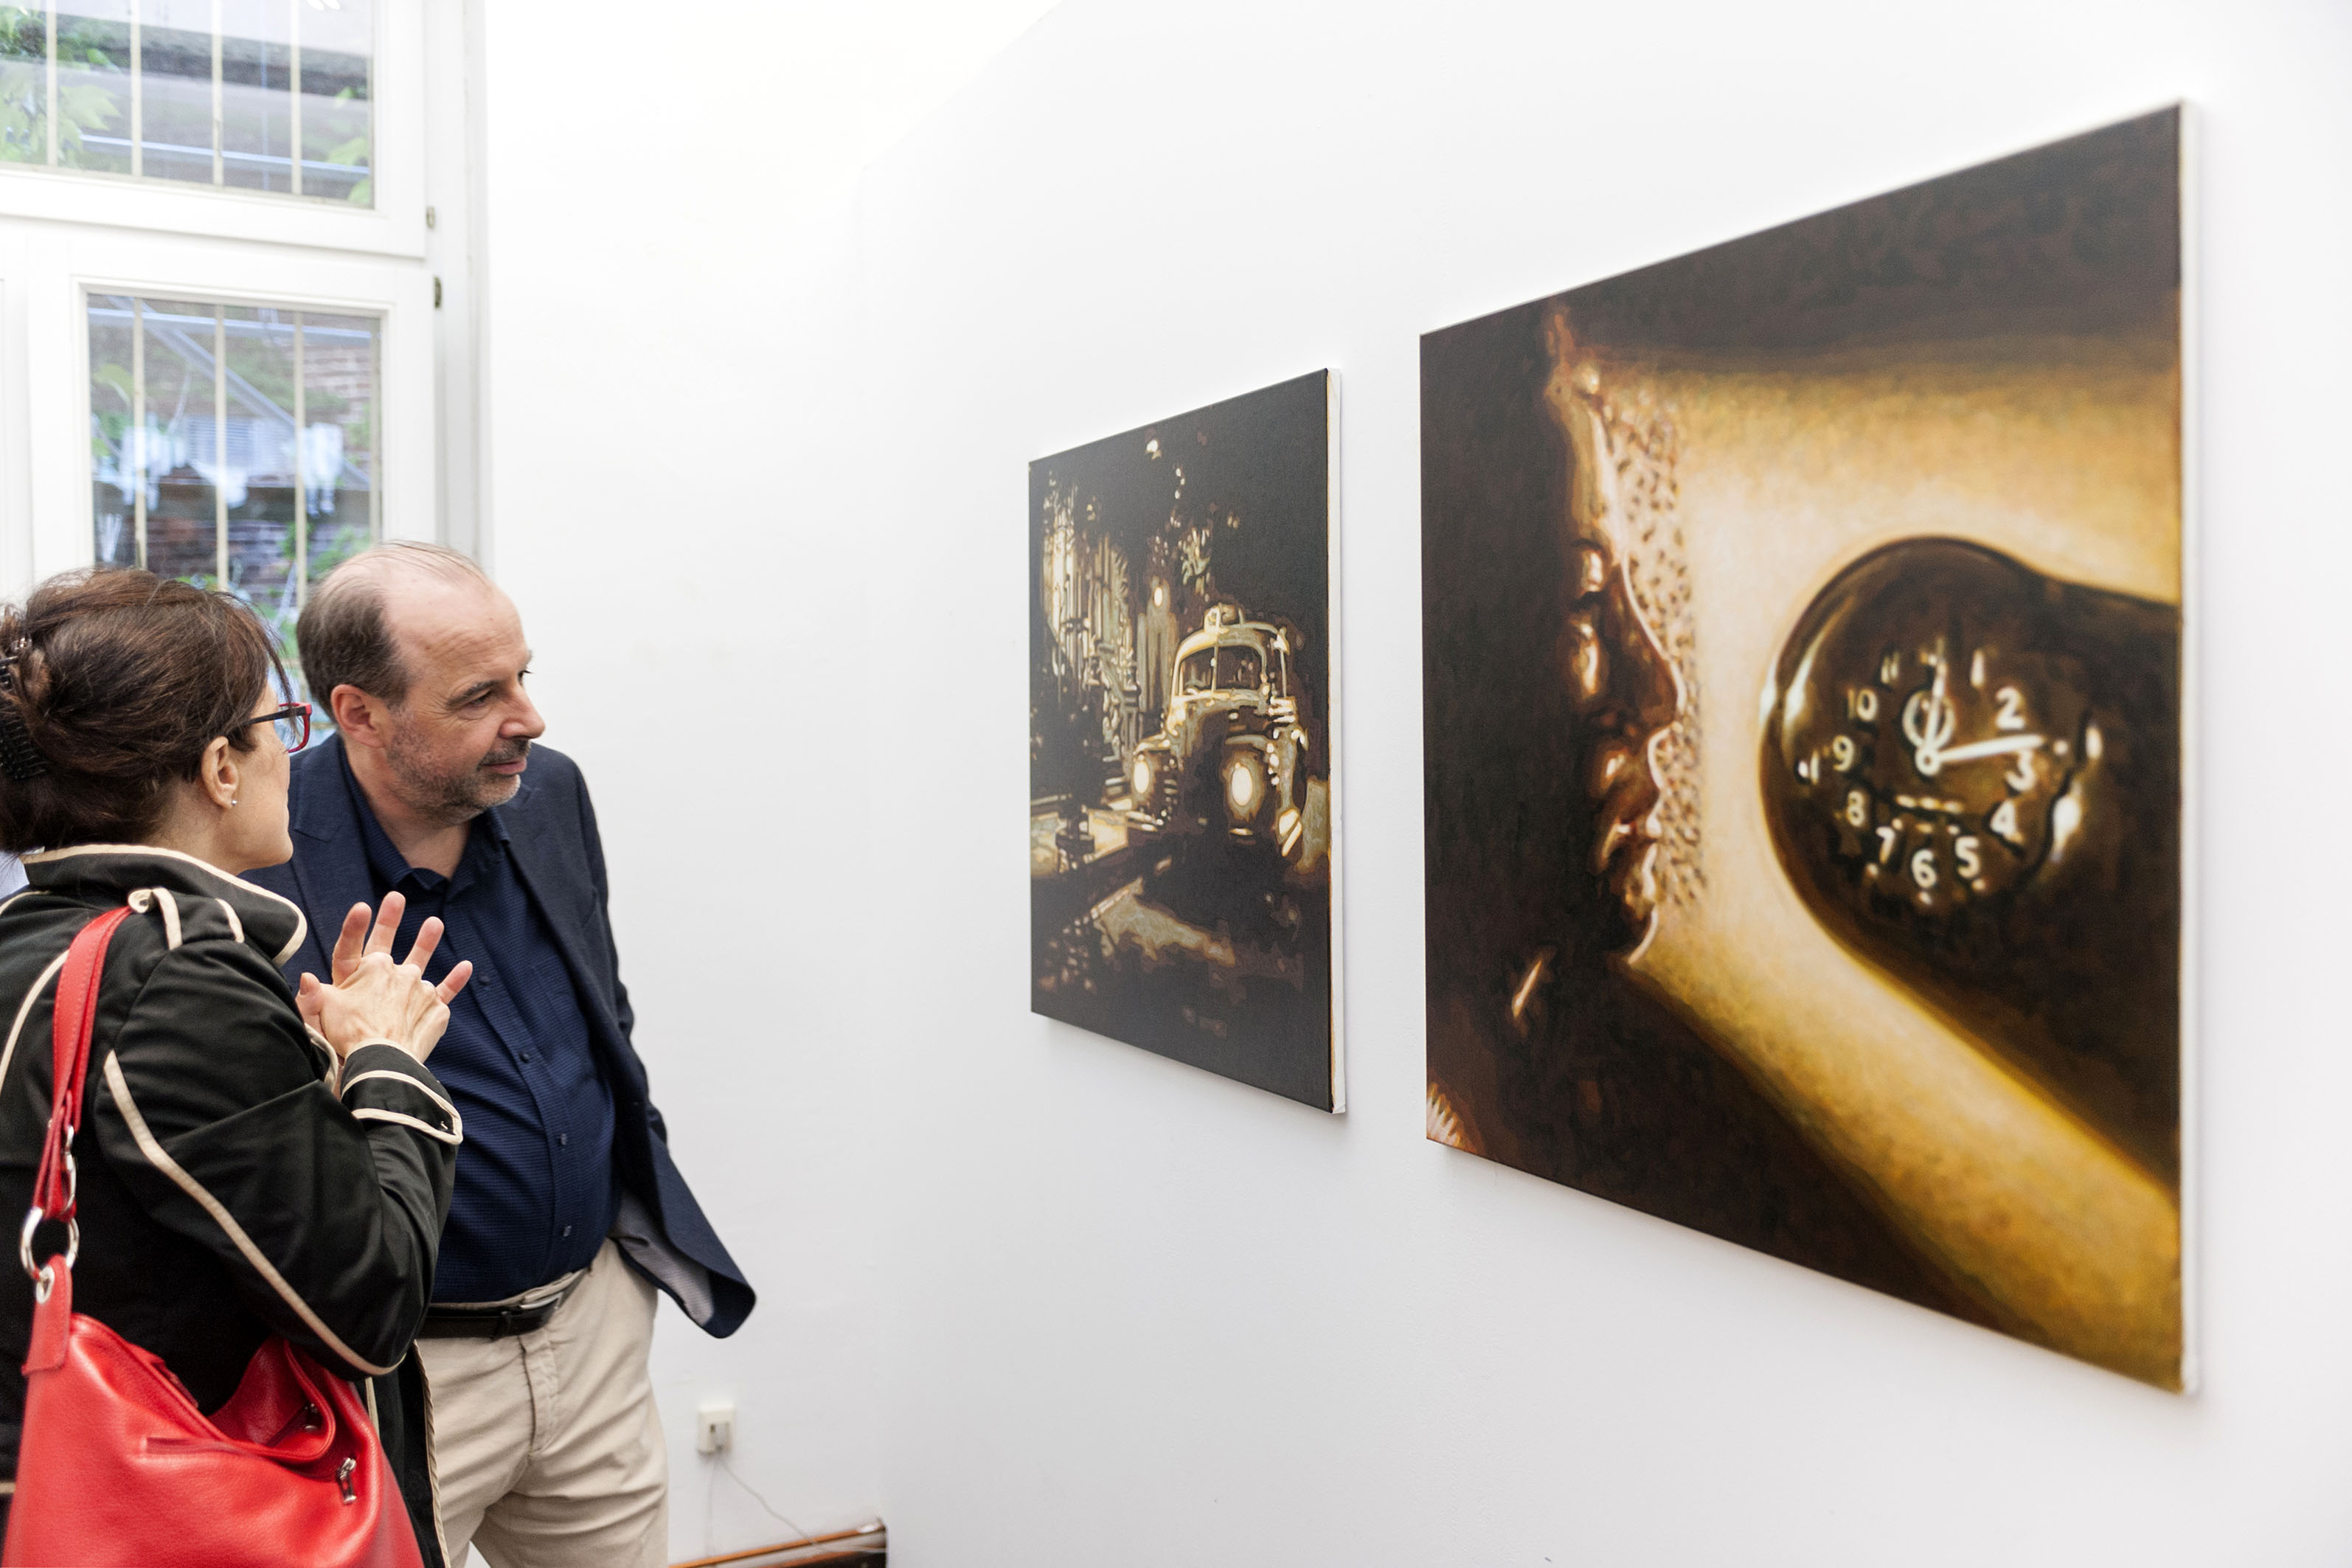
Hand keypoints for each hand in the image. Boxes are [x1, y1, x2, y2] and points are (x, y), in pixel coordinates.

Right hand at [296, 894, 472, 1062]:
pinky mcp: (435, 1008)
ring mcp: (419, 989)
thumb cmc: (349, 1036)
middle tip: (395, 898)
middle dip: (390, 920)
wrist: (383, 1060)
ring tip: (434, 923)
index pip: (355, 943)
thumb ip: (313, 994)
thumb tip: (306, 977)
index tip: (362, 906)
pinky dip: (458, 978)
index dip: (355, 925)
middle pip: (391, 945)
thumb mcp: (324, 1012)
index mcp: (369, 969)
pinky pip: (448, 989)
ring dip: (427, 941)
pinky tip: (466, 966)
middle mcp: (398, 973)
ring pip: (422, 963)